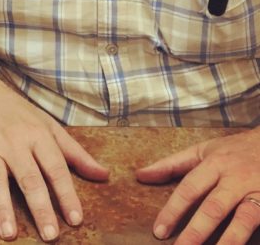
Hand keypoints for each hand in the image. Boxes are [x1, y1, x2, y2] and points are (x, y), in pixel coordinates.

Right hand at [0, 78, 108, 240]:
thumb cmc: (17, 113)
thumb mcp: (49, 126)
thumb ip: (75, 154)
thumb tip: (103, 175)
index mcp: (37, 136)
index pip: (55, 169)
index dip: (66, 195)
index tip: (75, 219)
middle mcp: (13, 144)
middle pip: (28, 179)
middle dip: (39, 207)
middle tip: (50, 234)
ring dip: (2, 207)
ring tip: (8, 233)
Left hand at [136, 127, 259, 243]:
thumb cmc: (235, 151)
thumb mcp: (203, 150)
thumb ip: (171, 164)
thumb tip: (140, 175)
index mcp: (215, 164)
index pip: (189, 189)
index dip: (173, 211)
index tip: (159, 232)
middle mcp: (237, 179)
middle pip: (214, 208)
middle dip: (196, 232)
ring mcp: (259, 192)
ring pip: (244, 221)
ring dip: (228, 241)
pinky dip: (251, 239)